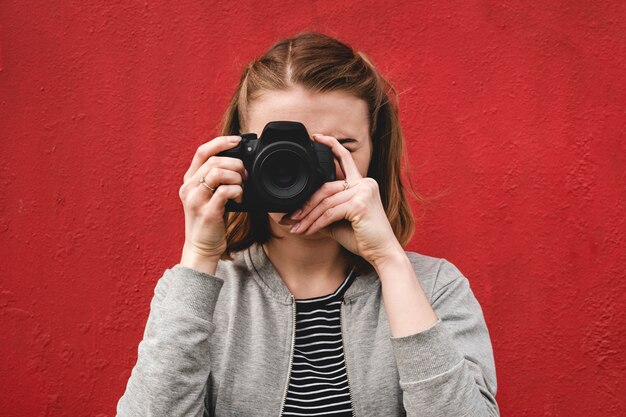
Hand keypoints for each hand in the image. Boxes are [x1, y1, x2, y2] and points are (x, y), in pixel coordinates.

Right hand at [178, 135, 247, 265]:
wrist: (202, 247)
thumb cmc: (210, 220)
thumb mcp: (208, 195)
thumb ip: (216, 179)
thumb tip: (239, 163)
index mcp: (189, 180)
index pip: (202, 151)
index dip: (221, 142)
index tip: (237, 140)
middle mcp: (189, 188)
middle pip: (214, 161)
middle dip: (235, 164)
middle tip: (244, 175)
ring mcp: (196, 200)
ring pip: (217, 173)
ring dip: (236, 177)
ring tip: (241, 187)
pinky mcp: (207, 212)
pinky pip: (224, 191)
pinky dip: (237, 191)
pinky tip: (239, 198)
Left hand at [288, 133, 402, 266]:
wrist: (381, 253)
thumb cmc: (362, 238)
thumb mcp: (338, 221)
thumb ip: (324, 211)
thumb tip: (297, 213)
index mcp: (361, 183)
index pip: (345, 159)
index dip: (331, 145)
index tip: (316, 137)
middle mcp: (365, 183)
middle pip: (325, 188)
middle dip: (305, 204)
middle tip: (289, 218)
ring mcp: (364, 191)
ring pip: (325, 202)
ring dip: (307, 218)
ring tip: (296, 229)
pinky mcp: (360, 204)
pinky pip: (330, 213)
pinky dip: (316, 223)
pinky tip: (308, 232)